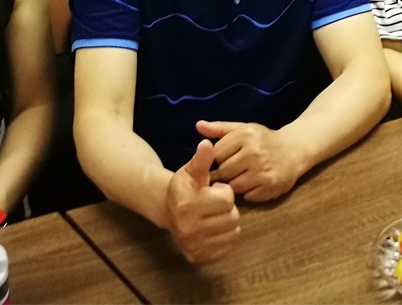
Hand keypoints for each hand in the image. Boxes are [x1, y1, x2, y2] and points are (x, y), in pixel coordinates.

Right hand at [164, 139, 240, 264]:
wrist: (167, 209)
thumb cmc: (184, 187)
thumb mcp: (191, 170)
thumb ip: (201, 159)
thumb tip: (207, 143)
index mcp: (187, 204)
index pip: (227, 200)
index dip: (223, 192)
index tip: (212, 190)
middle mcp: (188, 228)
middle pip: (233, 217)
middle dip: (227, 208)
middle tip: (213, 204)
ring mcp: (193, 245)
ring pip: (233, 233)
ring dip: (227, 222)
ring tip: (213, 214)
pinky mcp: (198, 257)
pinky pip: (227, 247)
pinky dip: (223, 237)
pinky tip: (211, 228)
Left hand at [198, 119, 303, 202]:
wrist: (294, 149)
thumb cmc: (263, 139)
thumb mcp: (242, 129)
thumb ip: (219, 129)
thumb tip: (198, 126)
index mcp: (245, 135)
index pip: (216, 154)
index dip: (217, 159)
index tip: (223, 159)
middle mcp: (254, 152)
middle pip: (224, 172)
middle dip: (224, 173)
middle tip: (231, 171)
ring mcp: (264, 170)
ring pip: (234, 186)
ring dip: (234, 185)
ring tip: (241, 177)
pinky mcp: (272, 186)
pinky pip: (248, 196)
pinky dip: (248, 193)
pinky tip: (253, 184)